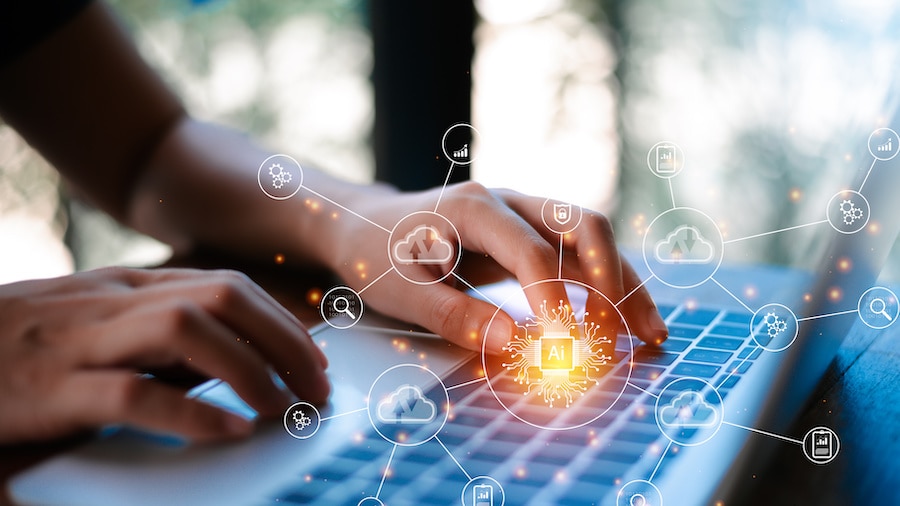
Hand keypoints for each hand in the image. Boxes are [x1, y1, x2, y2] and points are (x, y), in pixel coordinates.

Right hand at [0, 267, 327, 443]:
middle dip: (284, 342)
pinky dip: (189, 412)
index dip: (282, 322)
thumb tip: (233, 361)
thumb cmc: (21, 347)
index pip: (227, 287)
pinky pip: (133, 393)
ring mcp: (82, 340)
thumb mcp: (97, 328)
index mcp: (127, 287)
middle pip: (223, 299)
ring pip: (187, 330)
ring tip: (283, 409)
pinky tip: (228, 431)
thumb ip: (157, 336)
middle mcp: (113, 301)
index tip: (316, 361)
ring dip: (250, 370)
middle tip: (317, 390)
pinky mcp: (52, 388)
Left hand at [323, 181, 666, 351]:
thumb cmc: (377, 256)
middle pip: (582, 225)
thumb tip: (517, 343)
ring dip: (623, 284)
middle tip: (632, 332)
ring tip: (651, 333)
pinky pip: (578, 256)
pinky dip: (605, 286)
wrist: (363, 226)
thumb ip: (456, 316)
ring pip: (591, 240)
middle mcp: (507, 203)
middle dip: (614, 278)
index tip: (568, 344)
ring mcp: (522, 215)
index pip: (529, 252)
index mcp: (473, 208)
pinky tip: (622, 321)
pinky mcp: (527, 236)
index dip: (554, 298)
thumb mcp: (403, 292)